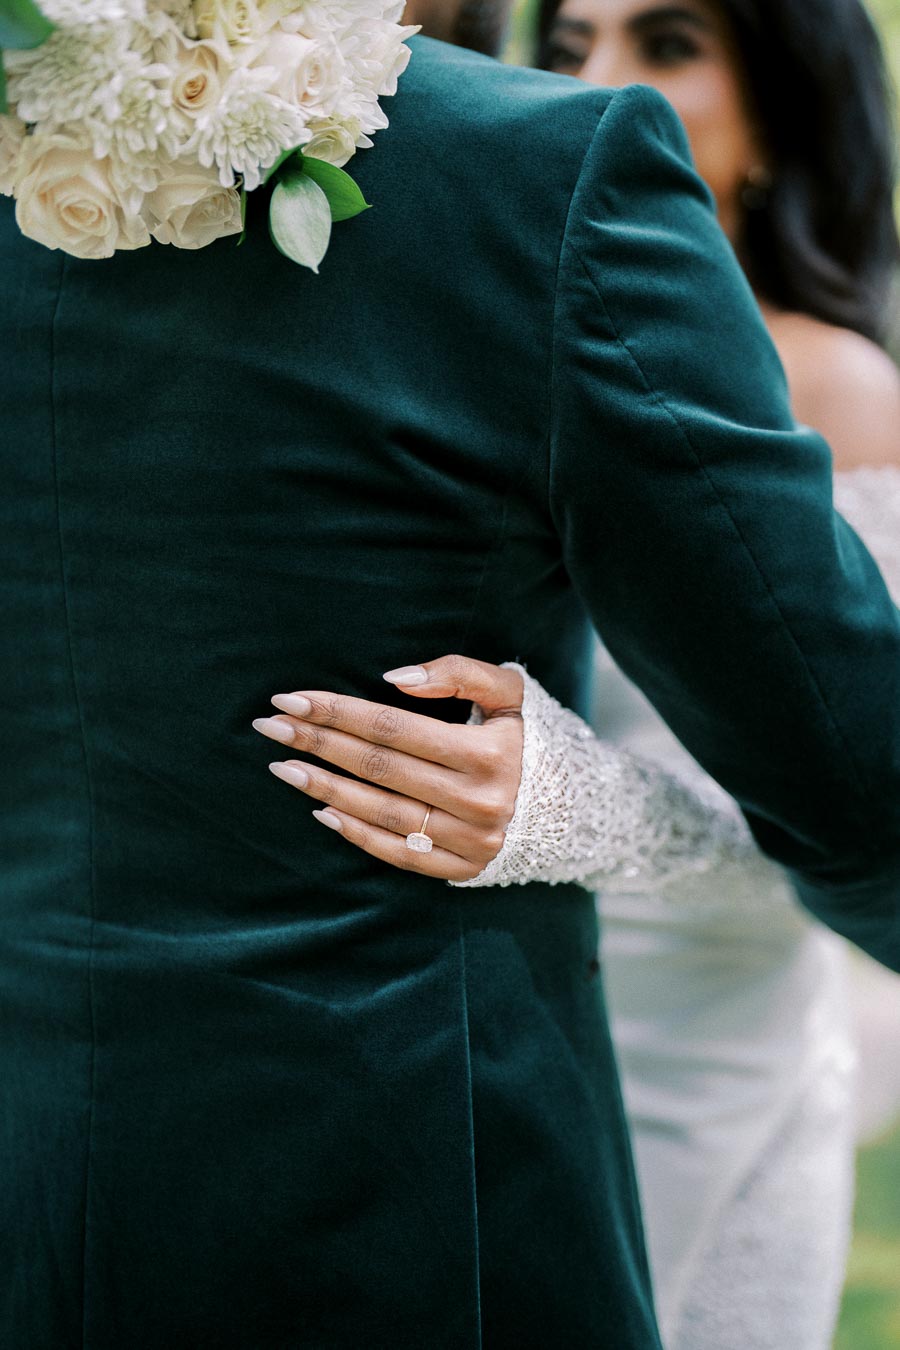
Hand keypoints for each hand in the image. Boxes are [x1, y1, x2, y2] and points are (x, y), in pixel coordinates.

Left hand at [252, 655, 523, 880]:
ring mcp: (470, 841)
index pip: (394, 728)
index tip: (291, 699)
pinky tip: (321, 810)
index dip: (338, 712)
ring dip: (325, 787)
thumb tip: (395, 679)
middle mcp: (480, 801)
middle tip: (270, 727)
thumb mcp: (510, 692)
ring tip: (282, 768)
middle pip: (380, 767)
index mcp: (490, 754)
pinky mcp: (463, 869)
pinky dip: (357, 833)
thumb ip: (460, 673)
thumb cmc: (526, 737)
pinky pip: (399, 854)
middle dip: (318, 744)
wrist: (572, 805)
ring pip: (382, 812)